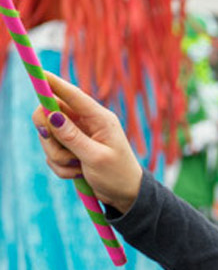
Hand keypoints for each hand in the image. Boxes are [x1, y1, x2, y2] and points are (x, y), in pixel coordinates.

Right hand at [34, 72, 144, 213]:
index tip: (40, 73)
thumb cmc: (118, 175)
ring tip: (78, 167)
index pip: (73, 95)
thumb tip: (53, 115)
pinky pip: (51, 154)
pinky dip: (61, 167)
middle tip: (55, 144)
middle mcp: (87, 123)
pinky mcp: (70, 149)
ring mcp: (77, 136)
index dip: (55, 84)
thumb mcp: (96, 157)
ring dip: (58, 156)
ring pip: (48, 137)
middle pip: (50, 114)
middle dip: (49, 134)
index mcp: (100, 119)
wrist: (125, 195)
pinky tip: (78, 174)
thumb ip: (73, 137)